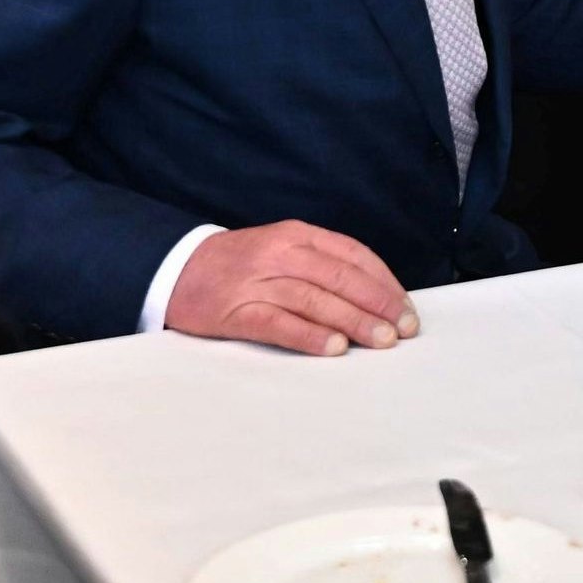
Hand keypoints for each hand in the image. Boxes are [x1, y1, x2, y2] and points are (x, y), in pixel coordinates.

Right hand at [164, 221, 417, 354]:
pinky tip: (334, 348)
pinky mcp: (236, 312)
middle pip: (340, 278)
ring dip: (354, 321)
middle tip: (403, 329)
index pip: (353, 255)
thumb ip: (322, 264)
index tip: (406, 308)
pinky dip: (310, 336)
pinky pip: (279, 324)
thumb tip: (374, 296)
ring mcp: (257, 282)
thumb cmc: (239, 265)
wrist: (176, 269)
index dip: (384, 282)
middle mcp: (280, 253)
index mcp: (297, 234)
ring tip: (381, 341)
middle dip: (378, 304)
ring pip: (316, 300)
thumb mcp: (282, 248)